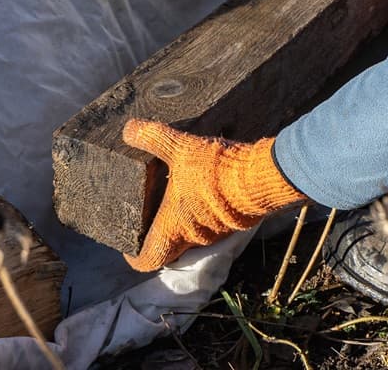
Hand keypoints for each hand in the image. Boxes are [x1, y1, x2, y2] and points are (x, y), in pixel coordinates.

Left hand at [121, 119, 304, 271]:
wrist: (258, 178)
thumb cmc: (214, 170)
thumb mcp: (179, 148)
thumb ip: (153, 138)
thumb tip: (128, 128)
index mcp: (173, 227)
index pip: (148, 260)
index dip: (134, 257)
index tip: (129, 247)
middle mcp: (193, 237)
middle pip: (170, 249)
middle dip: (161, 235)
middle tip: (154, 216)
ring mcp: (216, 233)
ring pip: (194, 236)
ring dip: (186, 221)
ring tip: (181, 197)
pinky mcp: (235, 224)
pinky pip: (215, 225)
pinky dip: (207, 214)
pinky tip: (208, 191)